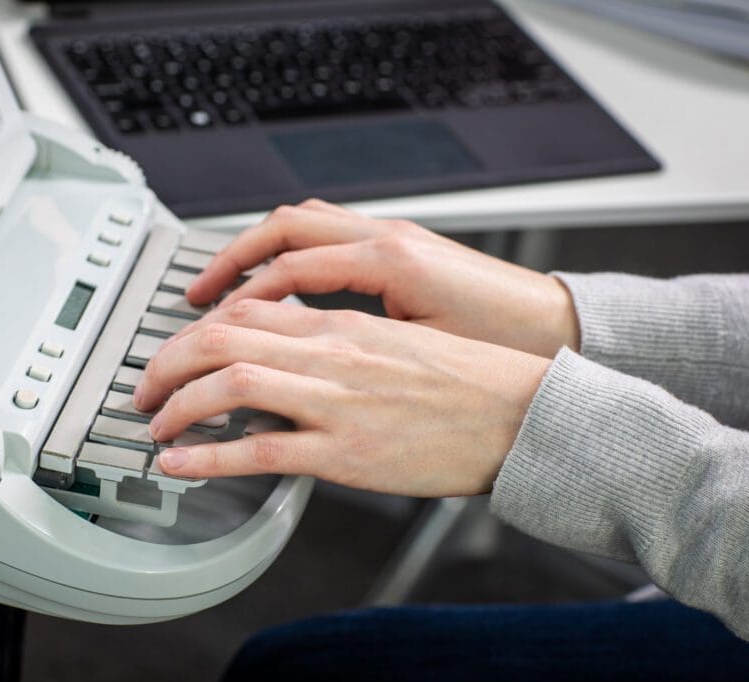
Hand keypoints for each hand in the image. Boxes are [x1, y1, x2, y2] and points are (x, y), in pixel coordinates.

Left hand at [133, 301, 550, 495]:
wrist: (518, 413)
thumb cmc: (464, 380)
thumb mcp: (391, 342)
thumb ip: (336, 341)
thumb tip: (290, 351)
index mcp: (338, 324)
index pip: (243, 311)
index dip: (192, 331)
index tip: (173, 353)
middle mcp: (328, 352)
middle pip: (220, 338)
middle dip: (166, 362)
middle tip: (144, 389)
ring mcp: (333, 401)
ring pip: (229, 384)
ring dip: (177, 404)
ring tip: (155, 425)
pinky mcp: (343, 451)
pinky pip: (259, 449)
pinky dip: (208, 455)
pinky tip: (182, 463)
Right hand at [185, 199, 579, 357]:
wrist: (553, 334)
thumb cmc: (500, 353)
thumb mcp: (421, 371)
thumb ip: (355, 367)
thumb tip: (297, 393)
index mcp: (389, 263)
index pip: (289, 268)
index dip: (238, 303)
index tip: (205, 336)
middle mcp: (384, 238)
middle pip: (283, 230)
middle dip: (231, 261)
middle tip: (194, 299)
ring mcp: (390, 236)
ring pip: (302, 221)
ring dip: (255, 249)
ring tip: (222, 284)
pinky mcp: (397, 245)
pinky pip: (327, 231)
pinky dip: (289, 250)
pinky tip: (275, 278)